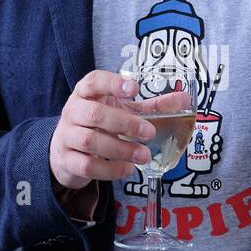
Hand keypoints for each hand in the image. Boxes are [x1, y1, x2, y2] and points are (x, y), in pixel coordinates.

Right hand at [49, 69, 190, 192]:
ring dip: (120, 149)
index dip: (112, 83)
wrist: (66, 150)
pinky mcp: (66, 160)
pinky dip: (110, 169)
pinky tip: (127, 168)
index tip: (134, 89)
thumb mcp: (122, 111)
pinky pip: (87, 165)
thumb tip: (184, 100)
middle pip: (94, 113)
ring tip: (143, 155)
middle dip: (125, 123)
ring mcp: (66, 136)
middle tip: (149, 133)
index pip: (93, 81)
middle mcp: (73, 111)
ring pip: (90, 141)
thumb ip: (151, 107)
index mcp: (86, 94)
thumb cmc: (98, 125)